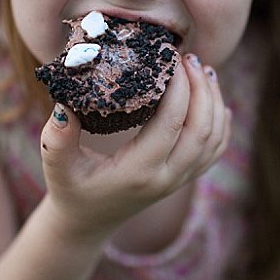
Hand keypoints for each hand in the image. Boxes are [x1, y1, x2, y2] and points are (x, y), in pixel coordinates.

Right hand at [38, 53, 231, 240]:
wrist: (87, 223)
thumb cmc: (70, 189)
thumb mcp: (56, 166)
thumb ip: (56, 138)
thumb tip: (62, 106)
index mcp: (139, 172)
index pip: (171, 124)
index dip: (178, 88)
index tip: (170, 58)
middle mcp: (166, 178)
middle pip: (202, 129)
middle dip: (201, 88)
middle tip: (188, 57)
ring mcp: (179, 180)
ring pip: (214, 139)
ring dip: (214, 101)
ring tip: (202, 69)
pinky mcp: (183, 178)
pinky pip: (215, 151)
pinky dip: (222, 123)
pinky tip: (218, 101)